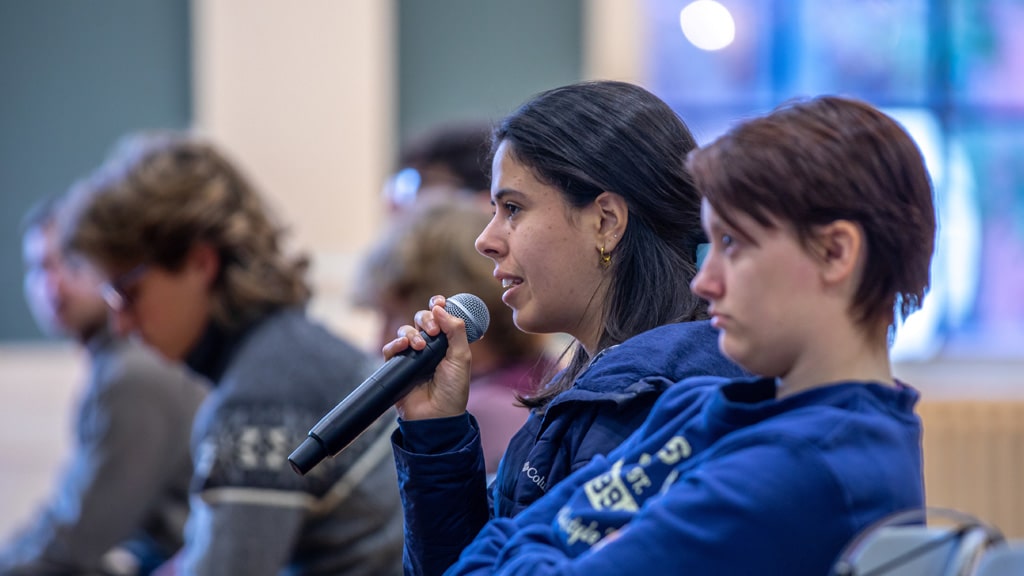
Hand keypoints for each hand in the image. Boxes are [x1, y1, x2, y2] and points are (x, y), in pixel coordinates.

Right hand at [384, 295, 472, 420]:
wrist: (437, 416)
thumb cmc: (453, 389)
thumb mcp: (461, 357)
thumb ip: (455, 330)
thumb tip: (440, 307)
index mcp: (446, 341)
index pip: (440, 316)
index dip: (438, 306)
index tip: (440, 302)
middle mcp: (428, 345)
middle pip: (421, 319)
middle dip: (426, 319)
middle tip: (433, 331)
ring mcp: (412, 355)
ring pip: (405, 330)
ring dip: (412, 333)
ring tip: (421, 347)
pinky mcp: (397, 366)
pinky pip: (390, 348)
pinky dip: (395, 344)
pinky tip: (404, 347)